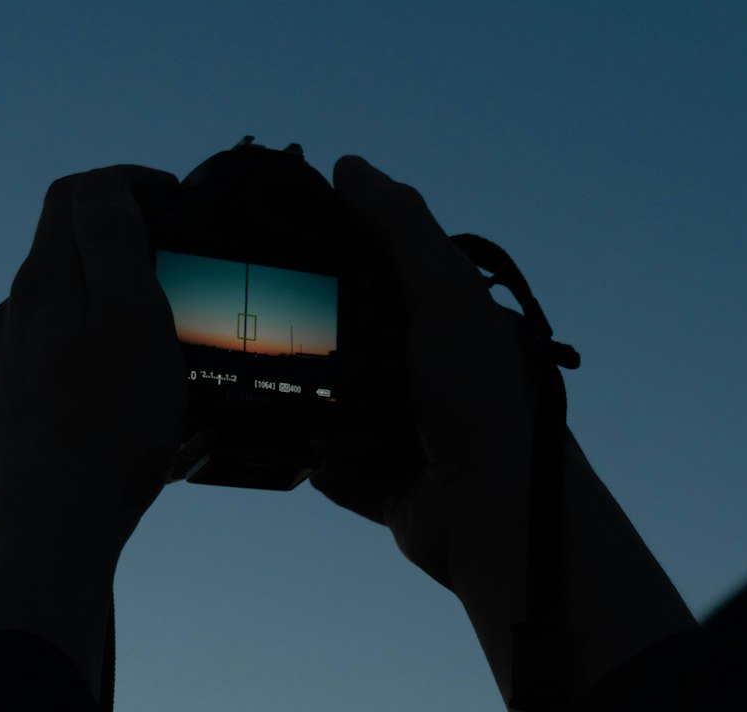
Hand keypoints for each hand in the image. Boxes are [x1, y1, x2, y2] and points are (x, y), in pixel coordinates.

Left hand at [0, 164, 187, 558]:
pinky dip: (98, 366)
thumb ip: (116, 245)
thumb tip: (107, 191)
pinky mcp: (20, 419)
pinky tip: (129, 403)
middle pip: (68, 256)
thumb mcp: (131, 319)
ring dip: (112, 314)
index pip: (77, 196)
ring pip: (65, 319)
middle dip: (126, 251)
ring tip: (164, 347)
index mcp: (44, 283)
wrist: (52, 529)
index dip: (128, 183)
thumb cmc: (105, 430)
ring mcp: (12, 372)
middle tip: (182, 276)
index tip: (177, 200)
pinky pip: (63, 373)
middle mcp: (16, 320)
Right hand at [311, 155, 537, 592]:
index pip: (383, 278)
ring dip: (310, 408)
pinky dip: (318, 463)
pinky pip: (335, 471)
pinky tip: (291, 448)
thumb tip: (348, 166)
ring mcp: (408, 437)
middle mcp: (429, 377)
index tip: (281, 248)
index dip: (337, 259)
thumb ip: (399, 229)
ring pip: (336, 412)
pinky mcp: (390, 489)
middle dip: (311, 341)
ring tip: (270, 393)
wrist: (491, 510)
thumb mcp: (442, 295)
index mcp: (448, 325)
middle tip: (254, 325)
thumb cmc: (478, 397)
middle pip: (351, 346)